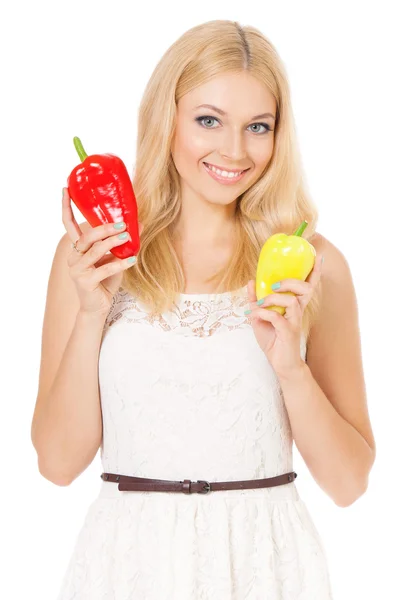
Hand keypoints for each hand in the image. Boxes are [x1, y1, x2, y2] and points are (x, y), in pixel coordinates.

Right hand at [62, 187, 143, 316]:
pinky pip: (104, 269)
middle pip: (85, 236)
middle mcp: (74, 257)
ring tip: (127, 237)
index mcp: (78, 248)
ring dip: (112, 243)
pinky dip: (119, 264)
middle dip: (103, 228)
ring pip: (94, 251)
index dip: (66, 207)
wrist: (98, 307)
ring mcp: (77, 270)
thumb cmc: (105, 280)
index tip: (66, 189)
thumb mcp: (114, 258)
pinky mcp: (85, 282)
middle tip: (121, 224)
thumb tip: (140, 223)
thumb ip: (121, 243)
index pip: (69, 224)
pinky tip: (132, 260)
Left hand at [245, 253, 323, 376]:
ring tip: (259, 303)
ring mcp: (295, 321)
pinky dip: (263, 313)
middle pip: (305, 289)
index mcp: (294, 306)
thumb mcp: (260, 317)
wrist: (279, 363)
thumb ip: (256, 299)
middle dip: (291, 281)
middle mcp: (298, 311)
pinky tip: (254, 315)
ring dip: (273, 298)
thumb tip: (250, 281)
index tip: (317, 256)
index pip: (308, 285)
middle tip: (274, 284)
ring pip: (292, 301)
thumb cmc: (273, 340)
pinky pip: (277, 317)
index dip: (314, 271)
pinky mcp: (288, 332)